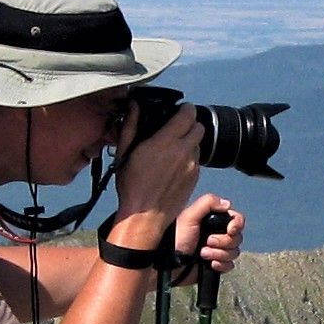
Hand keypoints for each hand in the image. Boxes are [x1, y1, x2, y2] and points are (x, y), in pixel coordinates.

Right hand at [111, 105, 201, 225]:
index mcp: (165, 142)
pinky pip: (197, 161)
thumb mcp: (124, 154)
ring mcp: (192, 166)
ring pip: (199, 144)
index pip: (188, 114)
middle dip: (190, 124)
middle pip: (199, 127)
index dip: (185, 109)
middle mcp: (182, 152)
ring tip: (174, 149)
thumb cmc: (132, 187)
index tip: (180, 110)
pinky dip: (190, 158)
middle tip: (178, 128)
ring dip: (190, 142)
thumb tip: (134, 108)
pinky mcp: (195, 178)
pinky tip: (175, 164)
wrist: (145, 215)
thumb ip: (130, 126)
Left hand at [177, 198, 246, 275]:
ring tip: (202, 254)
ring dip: (219, 254)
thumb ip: (208, 203)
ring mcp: (217, 251)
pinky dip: (221, 265)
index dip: (237, 225)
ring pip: (234, 252)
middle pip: (237, 238)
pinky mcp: (215, 265)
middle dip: (223, 242)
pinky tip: (210, 264)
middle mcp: (217, 234)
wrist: (167, 262)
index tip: (230, 230)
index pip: (236, 219)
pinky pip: (229, 265)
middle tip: (207, 242)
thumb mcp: (189, 216)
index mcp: (213, 220)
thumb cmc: (175, 237)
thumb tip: (228, 204)